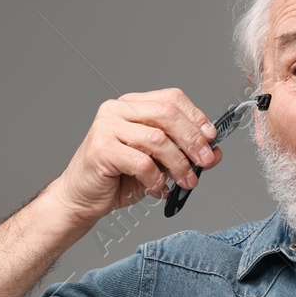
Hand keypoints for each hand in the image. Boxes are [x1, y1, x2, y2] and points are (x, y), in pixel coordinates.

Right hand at [49, 88, 222, 225]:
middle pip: (167, 114)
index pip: (171, 98)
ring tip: (185, 181)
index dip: (196, 117)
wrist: (81, 198)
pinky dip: (156, 179)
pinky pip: (142, 162)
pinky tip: (157, 188)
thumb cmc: (117, 178)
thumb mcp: (158, 163)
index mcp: (132, 105)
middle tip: (204, 162)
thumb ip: (184, 153)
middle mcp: (117, 110)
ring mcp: (106, 127)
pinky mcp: (101, 149)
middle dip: (192, 140)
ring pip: (157, 139)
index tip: (211, 137)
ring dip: (178, 164)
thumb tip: (214, 152)